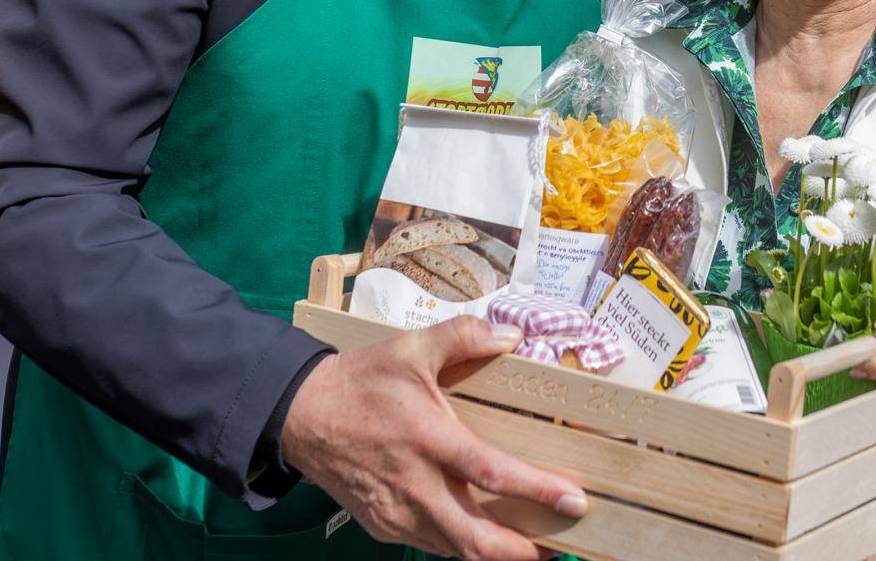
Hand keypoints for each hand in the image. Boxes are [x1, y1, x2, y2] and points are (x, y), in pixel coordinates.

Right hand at [281, 317, 582, 559]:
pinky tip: (483, 536)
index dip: (537, 491)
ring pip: (456, 551)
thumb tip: (510, 335)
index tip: (574, 501)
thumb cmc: (360, 381)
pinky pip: (432, 546)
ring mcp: (397, 513)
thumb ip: (462, 337)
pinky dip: (462, 547)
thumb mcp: (410, 348)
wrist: (301, 416)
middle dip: (523, 551)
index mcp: (427, 439)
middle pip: (477, 539)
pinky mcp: (384, 526)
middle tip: (559, 545)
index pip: (491, 473)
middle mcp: (415, 485)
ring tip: (531, 545)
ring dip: (495, 554)